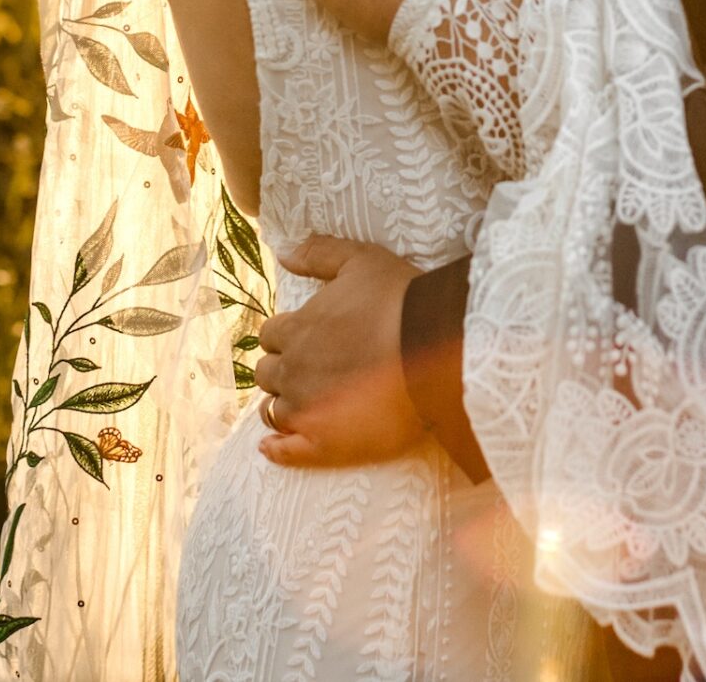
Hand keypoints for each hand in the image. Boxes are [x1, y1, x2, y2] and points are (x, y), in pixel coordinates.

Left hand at [252, 236, 427, 467]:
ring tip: (301, 404)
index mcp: (298, 329)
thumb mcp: (360, 260)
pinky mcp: (325, 444)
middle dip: (282, 369)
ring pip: (274, 411)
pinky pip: (287, 452)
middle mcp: (294, 370)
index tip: (305, 339)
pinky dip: (277, 450)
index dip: (285, 336)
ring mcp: (307, 410)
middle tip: (308, 370)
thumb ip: (317, 254)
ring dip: (282, 405)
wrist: (437, 348)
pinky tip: (272, 447)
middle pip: (268, 374)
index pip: (270, 335)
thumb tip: (281, 253)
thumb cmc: (401, 301)